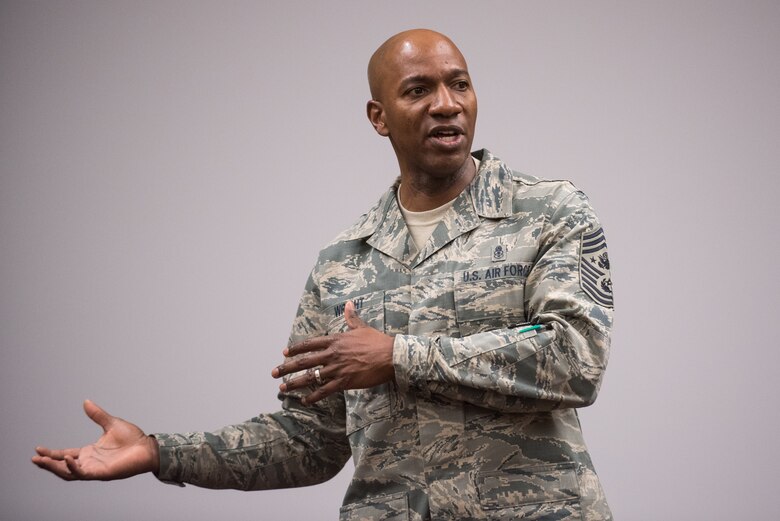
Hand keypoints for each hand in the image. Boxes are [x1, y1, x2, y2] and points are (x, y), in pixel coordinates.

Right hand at [32, 400, 159, 480]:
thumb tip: (86, 402)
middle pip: (63, 466)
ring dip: (55, 468)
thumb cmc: (133, 438)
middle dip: (47, 464)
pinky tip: (66, 458)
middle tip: (34, 458)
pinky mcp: (102, 473)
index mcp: (90, 452)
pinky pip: (83, 473)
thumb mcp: (111, 423)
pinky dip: (73, 467)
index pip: (65, 454)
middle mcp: (90, 462)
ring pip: (69, 473)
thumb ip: (97, 415)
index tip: (38, 449)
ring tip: (42, 461)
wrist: (148, 447)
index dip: (51, 453)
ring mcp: (95, 469)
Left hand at [272, 300, 394, 404]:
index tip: (285, 353)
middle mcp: (332, 354)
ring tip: (282, 387)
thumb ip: (351, 318)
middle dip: (287, 367)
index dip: (295, 349)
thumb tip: (348, 304)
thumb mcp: (362, 328)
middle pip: (305, 361)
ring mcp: (337, 368)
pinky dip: (313, 397)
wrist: (390, 356)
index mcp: (335, 340)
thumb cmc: (378, 342)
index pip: (310, 344)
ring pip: (311, 377)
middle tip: (274, 372)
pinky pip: (324, 391)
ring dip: (295, 383)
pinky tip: (305, 400)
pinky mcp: (344, 382)